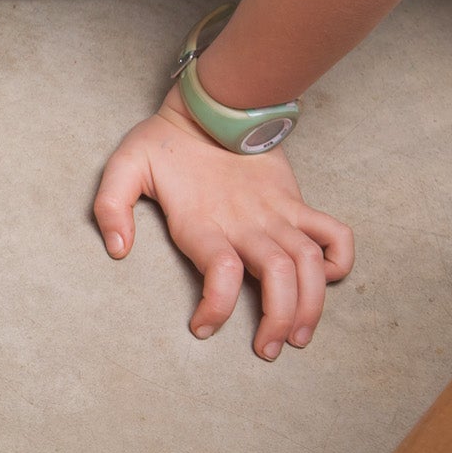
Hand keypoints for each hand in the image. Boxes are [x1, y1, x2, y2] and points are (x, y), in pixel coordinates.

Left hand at [93, 87, 353, 359]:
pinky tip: (327, 278)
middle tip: (269, 349)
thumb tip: (118, 250)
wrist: (210, 102)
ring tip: (300, 336)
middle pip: (277, 277)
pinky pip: (333, 232)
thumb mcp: (124, 166)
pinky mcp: (294, 202)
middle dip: (280, 321)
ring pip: (309, 264)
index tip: (203, 329)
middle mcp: (245, 221)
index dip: (216, 307)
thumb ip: (111, 206)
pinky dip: (340, 258)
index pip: (220, 272)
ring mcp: (275, 212)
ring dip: (312, 304)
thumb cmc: (164, 140)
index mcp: (202, 220)